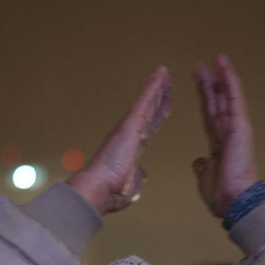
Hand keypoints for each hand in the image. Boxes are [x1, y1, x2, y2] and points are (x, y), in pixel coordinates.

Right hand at [67, 66, 171, 214]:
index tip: (164, 103)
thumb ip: (137, 178)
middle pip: (149, 111)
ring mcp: (130, 128)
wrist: (98, 191)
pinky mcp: (130, 125)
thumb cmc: (109, 193)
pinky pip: (144, 102)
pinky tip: (160, 75)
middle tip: (166, 80)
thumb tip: (143, 174)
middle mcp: (130, 136)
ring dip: (157, 86)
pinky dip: (152, 87)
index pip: (148, 128)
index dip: (157, 115)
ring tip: (165, 71)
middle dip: (159, 96)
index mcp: (132, 150)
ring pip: (147, 102)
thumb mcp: (131, 187)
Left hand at [192, 53, 258, 217]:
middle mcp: (228, 134)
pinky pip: (234, 99)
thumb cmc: (222, 195)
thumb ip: (203, 167)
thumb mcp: (205, 178)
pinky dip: (230, 82)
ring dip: (221, 76)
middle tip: (201, 66)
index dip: (204, 99)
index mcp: (219, 145)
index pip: (209, 116)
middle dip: (209, 84)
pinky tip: (225, 67)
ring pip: (227, 96)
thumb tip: (199, 162)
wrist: (234, 201)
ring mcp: (236, 128)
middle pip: (216, 102)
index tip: (199, 84)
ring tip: (216, 57)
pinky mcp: (241, 126)